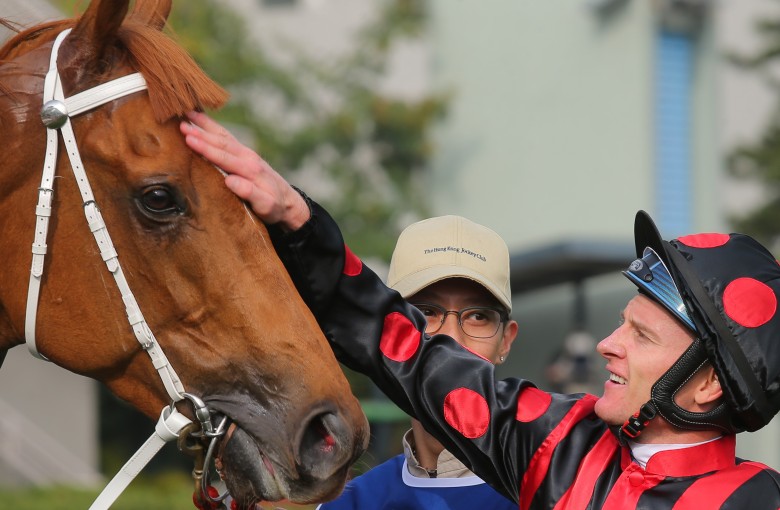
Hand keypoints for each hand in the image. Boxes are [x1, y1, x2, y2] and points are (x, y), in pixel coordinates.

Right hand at [180, 111, 309, 230]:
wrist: (288, 202)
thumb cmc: (275, 207)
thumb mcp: (267, 206)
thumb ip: (251, 193)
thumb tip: (230, 181)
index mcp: (251, 170)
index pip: (225, 157)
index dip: (206, 148)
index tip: (189, 139)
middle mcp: (248, 157)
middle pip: (222, 143)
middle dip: (201, 134)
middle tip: (180, 124)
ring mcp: (246, 153)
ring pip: (223, 136)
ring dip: (205, 125)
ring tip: (186, 114)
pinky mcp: (243, 154)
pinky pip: (226, 137)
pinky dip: (212, 126)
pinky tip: (200, 118)